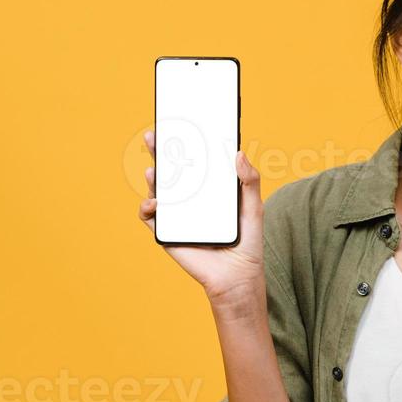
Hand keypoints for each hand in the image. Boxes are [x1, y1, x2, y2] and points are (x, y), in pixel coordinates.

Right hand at [136, 129, 265, 300]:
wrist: (238, 277)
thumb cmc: (247, 243)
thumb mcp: (253, 208)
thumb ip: (250, 181)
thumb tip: (239, 153)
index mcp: (209, 191)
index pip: (194, 162)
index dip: (185, 144)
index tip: (179, 124)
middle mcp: (190, 200)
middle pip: (171, 171)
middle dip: (160, 152)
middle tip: (154, 135)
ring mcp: (177, 216)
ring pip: (157, 191)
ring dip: (152, 177)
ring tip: (154, 168)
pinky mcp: (167, 234)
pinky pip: (150, 218)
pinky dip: (148, 208)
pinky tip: (155, 202)